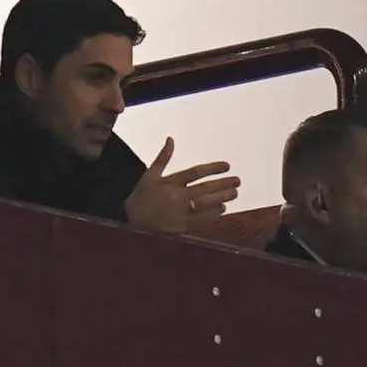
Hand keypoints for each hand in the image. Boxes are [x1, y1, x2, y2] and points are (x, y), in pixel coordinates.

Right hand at [124, 137, 239, 232]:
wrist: (129, 221)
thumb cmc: (141, 196)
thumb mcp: (149, 175)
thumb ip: (162, 158)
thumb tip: (171, 139)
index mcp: (170, 182)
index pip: (196, 173)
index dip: (213, 168)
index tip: (227, 166)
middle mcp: (177, 197)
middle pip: (205, 189)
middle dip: (223, 184)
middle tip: (237, 181)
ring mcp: (179, 213)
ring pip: (206, 204)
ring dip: (222, 198)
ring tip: (234, 193)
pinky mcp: (181, 226)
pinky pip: (201, 219)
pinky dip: (213, 214)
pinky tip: (222, 208)